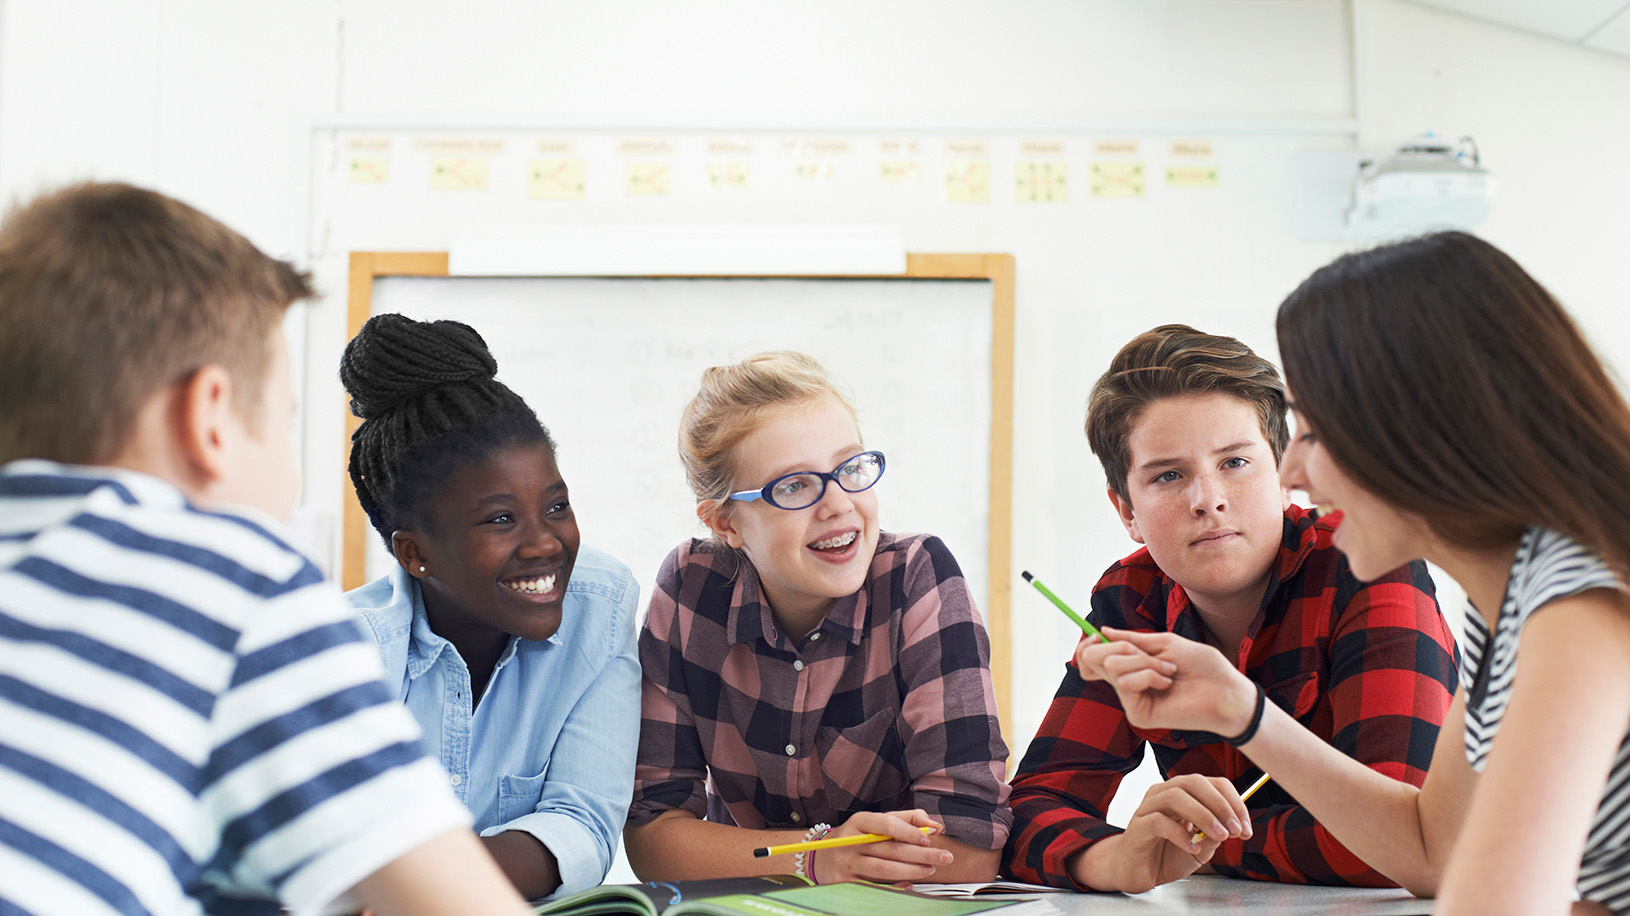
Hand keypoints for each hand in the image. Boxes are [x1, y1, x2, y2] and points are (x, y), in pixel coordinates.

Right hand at [809, 809, 948, 886]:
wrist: (823, 858)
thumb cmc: (859, 837)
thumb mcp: (877, 822)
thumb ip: (908, 819)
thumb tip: (936, 826)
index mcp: (860, 822)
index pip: (886, 824)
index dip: (909, 831)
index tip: (929, 838)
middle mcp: (851, 842)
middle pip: (889, 849)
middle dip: (921, 854)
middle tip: (944, 857)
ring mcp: (847, 864)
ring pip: (883, 869)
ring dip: (911, 871)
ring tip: (930, 870)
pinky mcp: (846, 883)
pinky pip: (874, 887)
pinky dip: (895, 887)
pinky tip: (910, 885)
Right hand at [1075, 774, 1251, 892]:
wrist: (1137, 872)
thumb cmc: (1167, 855)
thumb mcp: (1201, 848)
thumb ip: (1214, 835)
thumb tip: (1234, 826)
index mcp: (1183, 794)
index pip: (1212, 784)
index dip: (1234, 802)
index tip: (1246, 827)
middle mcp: (1164, 793)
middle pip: (1193, 782)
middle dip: (1220, 804)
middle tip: (1236, 829)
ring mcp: (1148, 807)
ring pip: (1175, 796)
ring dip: (1203, 815)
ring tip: (1220, 836)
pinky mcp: (1137, 825)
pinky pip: (1158, 821)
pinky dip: (1180, 834)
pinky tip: (1192, 848)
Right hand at [1078, 628, 1258, 736]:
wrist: (1225, 689)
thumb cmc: (1202, 666)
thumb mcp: (1164, 643)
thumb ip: (1131, 640)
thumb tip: (1102, 631)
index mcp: (1131, 666)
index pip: (1092, 658)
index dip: (1086, 645)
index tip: (1095, 635)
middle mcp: (1126, 683)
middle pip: (1092, 659)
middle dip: (1118, 646)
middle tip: (1144, 652)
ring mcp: (1131, 700)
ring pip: (1112, 668)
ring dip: (1144, 662)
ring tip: (1168, 670)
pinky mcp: (1138, 714)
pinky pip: (1126, 684)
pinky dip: (1149, 675)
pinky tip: (1168, 682)